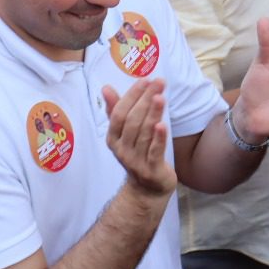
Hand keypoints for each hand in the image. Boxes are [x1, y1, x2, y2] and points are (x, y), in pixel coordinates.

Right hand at [102, 79, 176, 198]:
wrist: (147, 189)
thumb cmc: (137, 152)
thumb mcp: (124, 133)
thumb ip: (116, 110)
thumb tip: (106, 88)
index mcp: (114, 138)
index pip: (119, 114)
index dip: (131, 96)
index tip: (145, 80)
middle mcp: (122, 150)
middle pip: (132, 121)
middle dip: (145, 100)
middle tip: (158, 82)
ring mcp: (136, 161)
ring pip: (143, 133)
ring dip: (152, 113)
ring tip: (160, 96)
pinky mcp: (151, 170)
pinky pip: (154, 152)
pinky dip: (158, 138)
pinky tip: (162, 124)